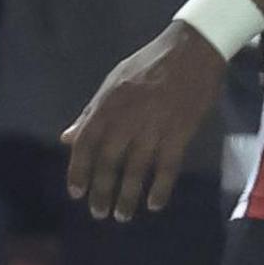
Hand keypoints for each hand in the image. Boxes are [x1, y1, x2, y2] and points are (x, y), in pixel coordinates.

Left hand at [61, 21, 228, 221]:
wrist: (194, 49)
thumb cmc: (150, 63)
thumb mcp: (113, 82)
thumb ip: (91, 112)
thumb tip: (68, 138)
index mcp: (107, 106)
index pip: (86, 146)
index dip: (79, 172)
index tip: (77, 193)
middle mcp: (126, 120)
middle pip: (109, 164)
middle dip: (102, 192)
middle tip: (99, 213)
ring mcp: (154, 128)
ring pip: (136, 170)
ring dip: (128, 197)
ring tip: (123, 215)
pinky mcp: (180, 132)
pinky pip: (168, 167)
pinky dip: (160, 188)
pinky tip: (154, 203)